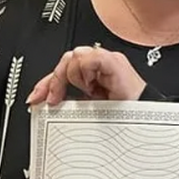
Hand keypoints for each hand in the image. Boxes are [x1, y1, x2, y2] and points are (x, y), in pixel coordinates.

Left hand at [26, 46, 146, 105]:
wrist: (143, 122)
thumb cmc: (121, 117)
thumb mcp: (85, 108)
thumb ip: (69, 100)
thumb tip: (45, 101)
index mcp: (93, 73)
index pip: (64, 69)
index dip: (46, 83)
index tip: (35, 99)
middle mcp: (99, 63)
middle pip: (66, 58)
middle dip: (55, 81)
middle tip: (55, 100)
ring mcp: (107, 60)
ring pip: (74, 56)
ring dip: (76, 79)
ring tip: (89, 93)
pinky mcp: (114, 62)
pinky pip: (90, 59)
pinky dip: (87, 74)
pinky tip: (94, 87)